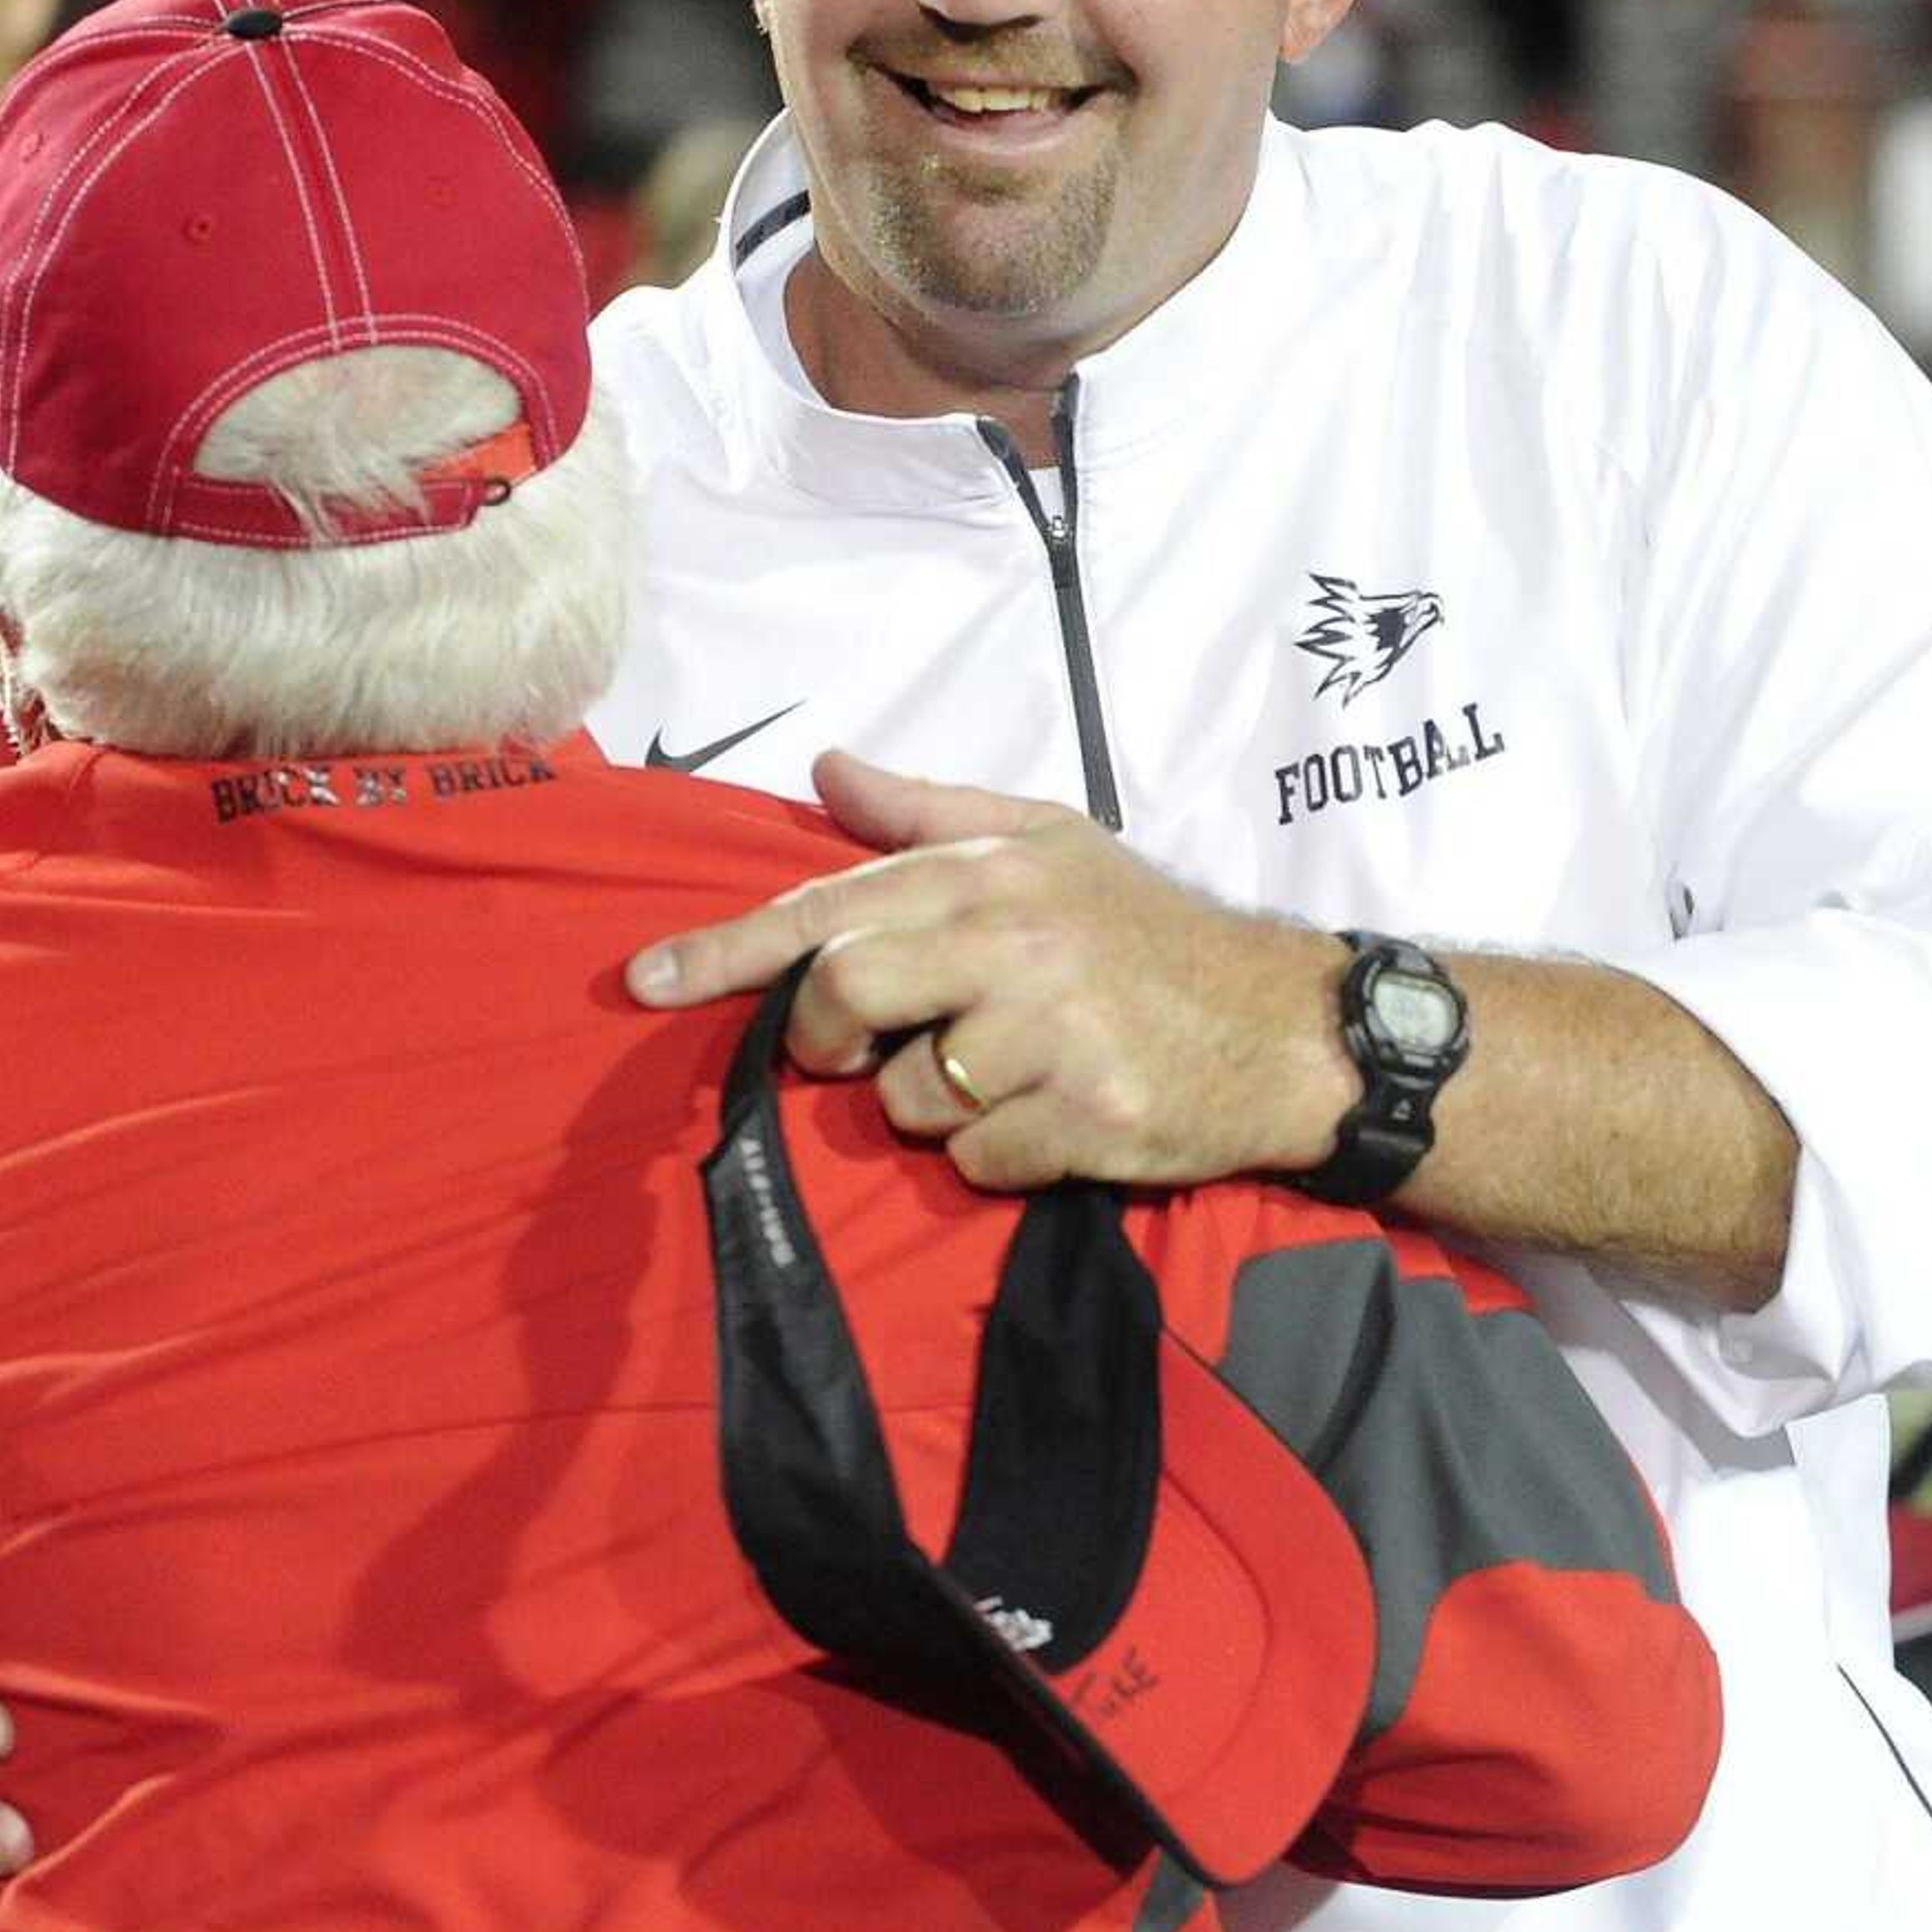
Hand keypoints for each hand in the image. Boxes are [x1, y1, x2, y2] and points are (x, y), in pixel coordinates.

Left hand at [627, 750, 1354, 1188]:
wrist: (1287, 1024)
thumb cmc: (1149, 932)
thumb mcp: (1051, 841)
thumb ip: (931, 813)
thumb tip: (826, 768)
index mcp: (989, 873)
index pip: (829, 906)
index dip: (726, 950)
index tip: (645, 980)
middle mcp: (1013, 942)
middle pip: (843, 996)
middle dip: (828, 1038)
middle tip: (862, 1046)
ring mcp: (1051, 1033)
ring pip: (906, 1099)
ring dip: (933, 1106)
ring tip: (1006, 1073)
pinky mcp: (1085, 1118)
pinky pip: (977, 1162)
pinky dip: (998, 1157)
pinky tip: (1053, 1119)